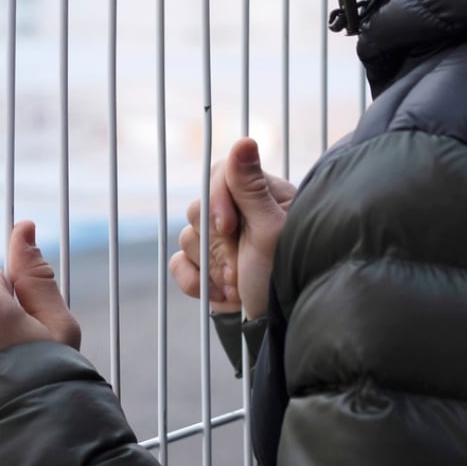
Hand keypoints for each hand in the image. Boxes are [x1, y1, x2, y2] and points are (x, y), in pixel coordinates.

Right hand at [170, 137, 295, 317]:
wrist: (284, 326)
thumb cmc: (287, 275)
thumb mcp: (272, 231)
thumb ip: (252, 187)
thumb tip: (243, 139)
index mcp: (259, 196)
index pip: (218, 176)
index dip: (216, 201)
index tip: (229, 228)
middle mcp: (238, 214)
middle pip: (198, 210)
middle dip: (217, 245)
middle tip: (240, 268)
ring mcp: (220, 243)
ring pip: (188, 239)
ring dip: (211, 268)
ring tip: (238, 285)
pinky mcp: (207, 268)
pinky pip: (179, 264)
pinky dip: (195, 282)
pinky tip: (220, 295)